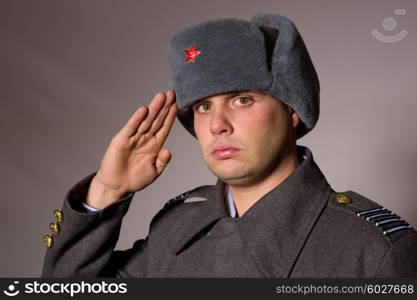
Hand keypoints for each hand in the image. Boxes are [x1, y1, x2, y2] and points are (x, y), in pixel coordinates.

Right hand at [86, 90, 177, 207]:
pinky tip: (144, 110)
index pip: (164, 127)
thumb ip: (162, 161)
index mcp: (155, 145)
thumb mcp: (154, 172)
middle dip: (164, 107)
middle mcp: (145, 138)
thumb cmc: (136, 179)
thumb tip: (168, 151)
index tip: (177, 104)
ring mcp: (133, 138)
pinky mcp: (121, 140)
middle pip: (156, 119)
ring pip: (146, 120)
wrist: (117, 186)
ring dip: (153, 108)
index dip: (170, 116)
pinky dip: (137, 119)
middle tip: (171, 93)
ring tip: (161, 96)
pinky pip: (131, 128)